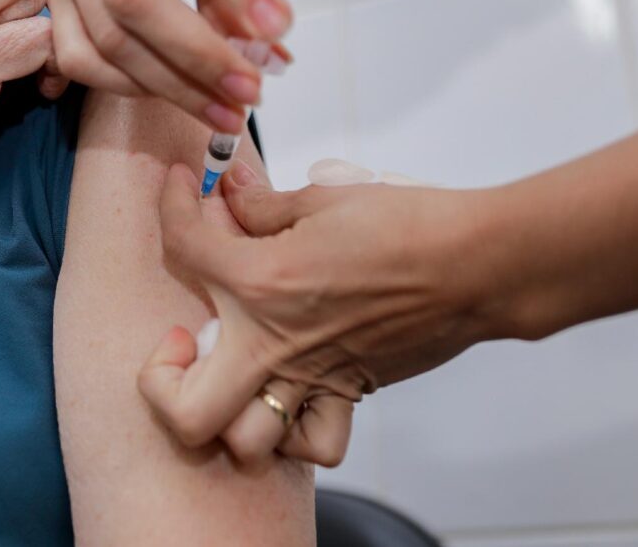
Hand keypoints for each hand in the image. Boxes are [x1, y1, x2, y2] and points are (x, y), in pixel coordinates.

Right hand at [46, 0, 291, 133]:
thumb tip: (259, 49)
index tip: (276, 29)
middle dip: (198, 56)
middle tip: (248, 93)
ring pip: (110, 39)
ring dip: (175, 88)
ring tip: (227, 110)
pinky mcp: (50, 0)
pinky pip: (82, 61)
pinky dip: (133, 89)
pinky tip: (177, 95)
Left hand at [140, 160, 508, 465]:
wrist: (477, 265)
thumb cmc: (410, 227)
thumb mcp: (323, 200)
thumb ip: (264, 204)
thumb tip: (232, 191)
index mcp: (262, 283)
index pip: (184, 246)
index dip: (173, 205)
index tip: (184, 191)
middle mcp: (276, 344)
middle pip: (184, 407)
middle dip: (160, 379)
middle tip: (181, 338)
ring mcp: (311, 379)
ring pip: (245, 443)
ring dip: (227, 412)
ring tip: (232, 369)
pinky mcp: (349, 394)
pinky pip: (314, 445)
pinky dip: (295, 433)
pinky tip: (291, 390)